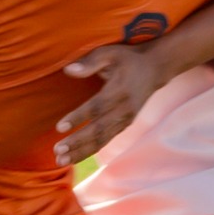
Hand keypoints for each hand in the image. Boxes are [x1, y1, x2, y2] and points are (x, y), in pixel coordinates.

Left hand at [55, 40, 177, 162]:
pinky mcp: (125, 125)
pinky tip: (75, 157)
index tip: (59, 127)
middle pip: (98, 130)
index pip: (96, 107)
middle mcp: (123, 109)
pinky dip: (90, 150)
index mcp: (118, 91)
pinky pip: (106, 140)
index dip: (78, 118)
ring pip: (102, 140)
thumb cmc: (128, 59)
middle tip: (57, 151)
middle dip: (77, 142)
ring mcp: (125, 119)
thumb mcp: (110, 53)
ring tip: (61, 160)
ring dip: (81, 152)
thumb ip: (90, 62)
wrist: (155, 69)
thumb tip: (68, 70)